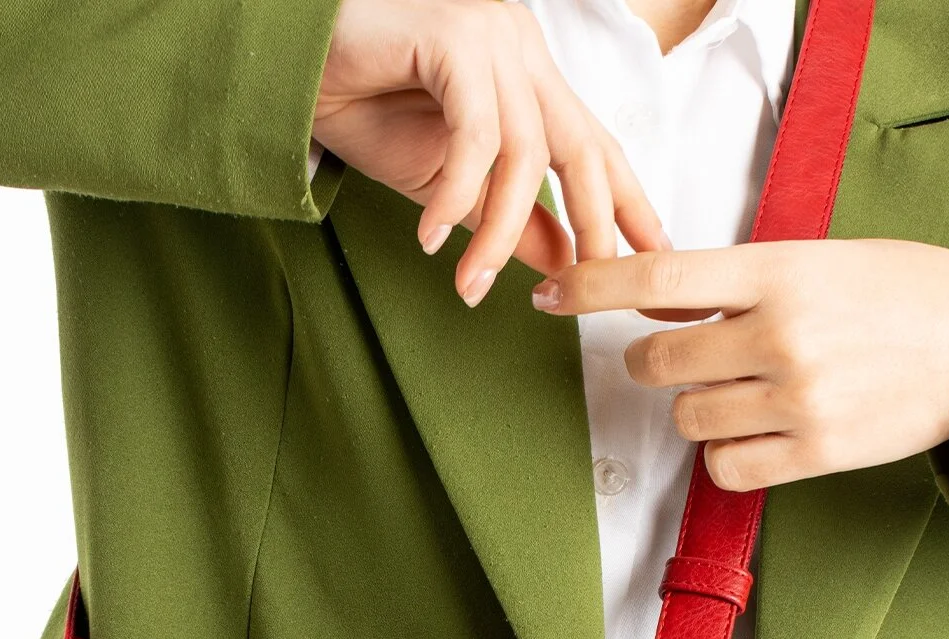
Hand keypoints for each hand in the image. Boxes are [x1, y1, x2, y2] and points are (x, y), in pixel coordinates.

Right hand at [314, 0, 666, 305]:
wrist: (293, 75)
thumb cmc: (365, 115)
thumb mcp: (451, 188)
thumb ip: (510, 218)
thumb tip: (565, 261)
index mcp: (530, 77)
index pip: (596, 145)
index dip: (629, 204)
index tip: (655, 260)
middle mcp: (521, 49)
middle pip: (582, 147)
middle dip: (591, 224)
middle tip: (587, 290)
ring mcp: (493, 37)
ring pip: (525, 152)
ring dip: (499, 232)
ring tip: (470, 286)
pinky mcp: (456, 37)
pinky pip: (475, 134)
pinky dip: (455, 195)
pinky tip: (430, 239)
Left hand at [531, 240, 948, 489]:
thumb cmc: (899, 295)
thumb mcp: (817, 263)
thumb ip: (736, 285)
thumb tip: (655, 304)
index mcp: (779, 270)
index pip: (660, 276)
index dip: (591, 284)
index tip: (548, 292)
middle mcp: (781, 332)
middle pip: (657, 362)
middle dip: (657, 363)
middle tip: (690, 357)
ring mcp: (796, 396)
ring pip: (688, 419)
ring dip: (702, 410)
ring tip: (751, 392)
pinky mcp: (813, 451)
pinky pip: (723, 468)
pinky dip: (728, 456)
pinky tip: (761, 432)